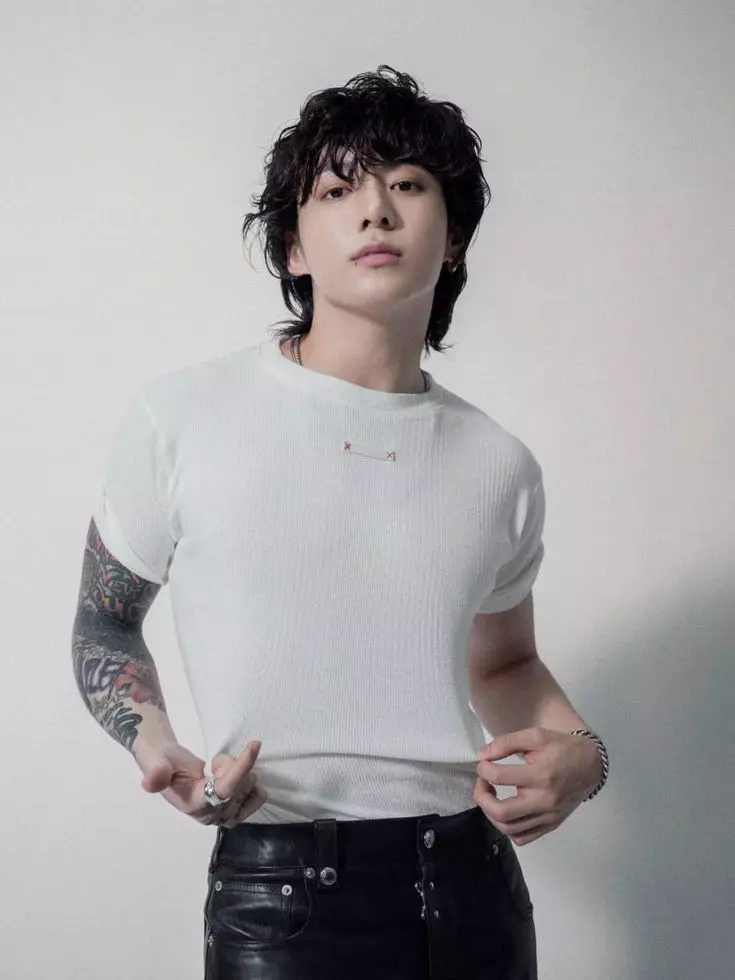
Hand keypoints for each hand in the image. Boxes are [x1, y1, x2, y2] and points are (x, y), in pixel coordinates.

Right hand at [137, 740, 267, 826]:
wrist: (167, 765)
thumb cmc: (162, 761)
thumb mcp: (156, 762)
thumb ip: (156, 772)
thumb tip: (149, 784)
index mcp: (194, 805)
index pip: (225, 789)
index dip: (241, 767)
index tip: (254, 744)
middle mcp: (211, 816)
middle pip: (241, 785)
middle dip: (232, 765)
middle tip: (212, 763)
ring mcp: (224, 816)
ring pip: (251, 787)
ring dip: (240, 772)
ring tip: (218, 770)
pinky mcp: (235, 811)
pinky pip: (258, 796)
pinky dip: (251, 781)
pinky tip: (235, 776)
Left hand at [472, 726, 602, 845]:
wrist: (591, 765)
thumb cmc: (562, 747)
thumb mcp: (536, 736)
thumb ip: (507, 743)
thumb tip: (481, 754)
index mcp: (541, 775)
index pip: (499, 777)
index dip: (483, 769)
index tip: (482, 763)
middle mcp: (544, 800)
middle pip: (501, 812)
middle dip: (482, 797)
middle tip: (482, 782)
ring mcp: (548, 817)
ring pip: (509, 829)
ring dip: (491, 813)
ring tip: (492, 795)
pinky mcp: (551, 825)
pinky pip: (523, 838)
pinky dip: (508, 828)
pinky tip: (507, 810)